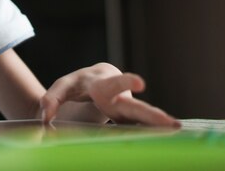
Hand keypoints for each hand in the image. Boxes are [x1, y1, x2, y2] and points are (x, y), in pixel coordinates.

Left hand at [40, 63, 179, 126]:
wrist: (98, 81)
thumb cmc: (79, 84)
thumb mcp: (62, 87)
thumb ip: (51, 99)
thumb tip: (45, 118)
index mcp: (102, 85)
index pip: (112, 84)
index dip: (125, 83)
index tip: (141, 84)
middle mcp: (119, 98)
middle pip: (135, 107)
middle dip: (151, 115)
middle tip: (170, 122)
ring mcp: (128, 111)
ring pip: (144, 120)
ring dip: (160, 128)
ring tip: (179, 134)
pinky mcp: (130, 121)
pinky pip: (143, 129)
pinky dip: (154, 135)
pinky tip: (172, 142)